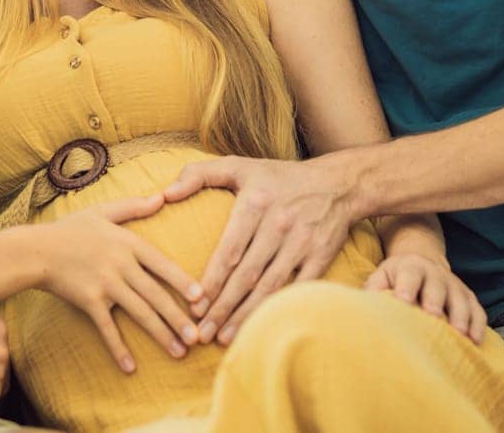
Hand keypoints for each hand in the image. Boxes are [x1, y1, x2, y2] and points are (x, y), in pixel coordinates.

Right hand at [34, 193, 203, 373]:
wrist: (35, 250)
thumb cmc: (70, 230)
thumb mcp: (103, 212)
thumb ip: (134, 206)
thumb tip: (162, 195)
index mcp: (127, 242)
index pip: (162, 263)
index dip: (182, 281)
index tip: (201, 299)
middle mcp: (120, 264)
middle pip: (155, 294)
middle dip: (178, 317)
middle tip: (198, 337)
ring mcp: (105, 284)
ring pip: (139, 312)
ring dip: (161, 334)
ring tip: (179, 352)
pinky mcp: (89, 302)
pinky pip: (107, 328)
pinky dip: (119, 348)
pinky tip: (131, 367)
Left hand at [162, 155, 354, 345]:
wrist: (338, 183)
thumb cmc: (279, 178)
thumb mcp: (239, 166)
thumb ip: (198, 174)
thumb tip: (165, 193)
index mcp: (256, 203)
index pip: (229, 250)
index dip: (210, 281)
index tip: (193, 305)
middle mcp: (279, 224)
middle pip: (246, 275)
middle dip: (223, 307)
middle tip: (202, 333)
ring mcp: (302, 242)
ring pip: (269, 286)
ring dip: (246, 315)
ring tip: (224, 337)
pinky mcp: (321, 256)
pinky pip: (297, 289)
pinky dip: (278, 308)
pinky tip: (261, 326)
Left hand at [365, 254, 486, 341]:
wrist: (421, 263)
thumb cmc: (395, 279)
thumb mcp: (381, 277)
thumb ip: (373, 290)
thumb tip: (360, 308)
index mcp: (410, 267)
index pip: (409, 275)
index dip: (407, 287)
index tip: (404, 301)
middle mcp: (435, 273)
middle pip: (437, 285)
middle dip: (435, 300)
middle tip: (433, 316)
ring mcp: (454, 284)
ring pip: (461, 299)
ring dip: (461, 316)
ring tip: (460, 335)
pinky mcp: (468, 296)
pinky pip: (477, 310)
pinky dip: (478, 325)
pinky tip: (475, 341)